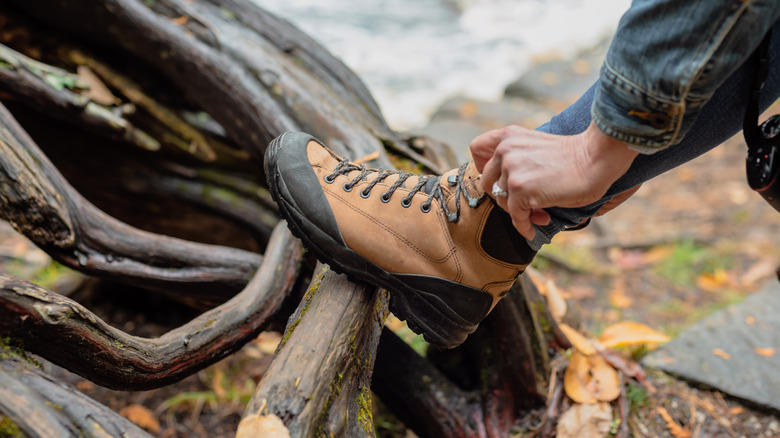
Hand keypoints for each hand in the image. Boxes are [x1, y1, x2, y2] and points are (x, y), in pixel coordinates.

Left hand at [471, 123, 638, 239]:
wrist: (596, 158)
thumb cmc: (574, 156)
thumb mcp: (537, 145)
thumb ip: (518, 157)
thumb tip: (506, 188)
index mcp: (509, 136)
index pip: (477, 148)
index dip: (482, 166)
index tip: (496, 179)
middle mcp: (505, 150)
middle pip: (487, 182)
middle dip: (504, 196)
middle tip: (525, 204)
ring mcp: (511, 170)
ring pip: (502, 201)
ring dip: (519, 212)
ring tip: (539, 214)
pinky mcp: (520, 190)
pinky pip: (515, 217)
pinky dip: (524, 227)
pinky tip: (533, 230)